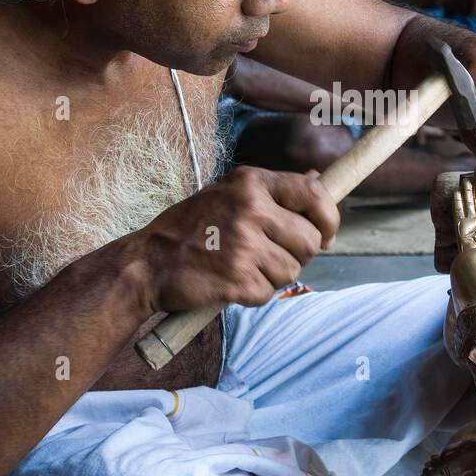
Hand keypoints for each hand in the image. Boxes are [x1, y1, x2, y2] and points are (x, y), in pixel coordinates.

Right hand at [130, 166, 339, 310]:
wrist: (147, 264)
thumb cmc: (190, 229)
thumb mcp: (228, 194)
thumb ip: (271, 193)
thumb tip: (320, 182)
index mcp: (251, 182)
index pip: (314, 195)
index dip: (329, 218)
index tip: (327, 235)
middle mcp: (250, 208)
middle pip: (310, 240)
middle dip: (299, 256)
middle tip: (271, 258)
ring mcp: (244, 243)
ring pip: (292, 271)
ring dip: (273, 277)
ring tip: (242, 268)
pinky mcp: (237, 277)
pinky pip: (269, 292)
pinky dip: (254, 294)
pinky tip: (230, 283)